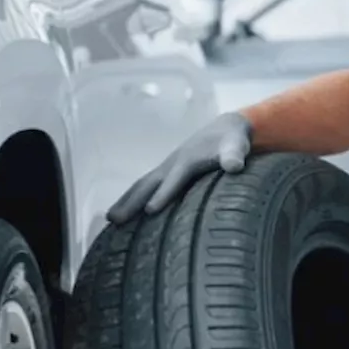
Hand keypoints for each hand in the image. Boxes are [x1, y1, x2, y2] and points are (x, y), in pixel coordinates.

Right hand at [106, 112, 252, 222]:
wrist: (225, 128)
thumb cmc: (232, 140)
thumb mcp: (237, 145)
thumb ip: (235, 154)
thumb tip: (235, 165)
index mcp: (188, 160)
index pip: (174, 180)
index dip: (163, 194)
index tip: (150, 210)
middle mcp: (172, 164)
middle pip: (148, 184)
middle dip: (132, 201)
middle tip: (115, 220)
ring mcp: (167, 168)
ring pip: (143, 185)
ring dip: (126, 201)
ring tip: (111, 220)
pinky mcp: (167, 173)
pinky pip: (147, 186)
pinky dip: (133, 198)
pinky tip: (125, 213)